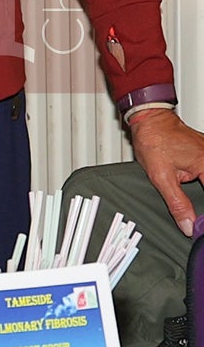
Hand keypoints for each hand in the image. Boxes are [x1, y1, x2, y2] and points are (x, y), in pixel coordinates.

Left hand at [128, 108, 203, 235]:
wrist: (149, 119)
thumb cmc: (154, 140)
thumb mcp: (162, 177)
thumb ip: (177, 203)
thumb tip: (188, 225)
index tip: (200, 227)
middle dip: (202, 205)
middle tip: (197, 223)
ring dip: (201, 196)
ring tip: (198, 215)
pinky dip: (202, 184)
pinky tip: (197, 195)